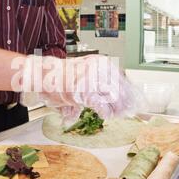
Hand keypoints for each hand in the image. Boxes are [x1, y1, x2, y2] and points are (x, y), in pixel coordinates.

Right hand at [13, 54, 137, 118]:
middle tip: (128, 111)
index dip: (128, 92)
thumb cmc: (63, 75)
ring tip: (117, 114)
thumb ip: (99, 81)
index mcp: (101, 63)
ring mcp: (93, 81)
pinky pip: (101, 105)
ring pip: (113, 98)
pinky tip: (106, 115)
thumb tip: (114, 95)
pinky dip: (106, 112)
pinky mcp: (85, 92)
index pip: (122, 79)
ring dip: (117, 108)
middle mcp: (100, 70)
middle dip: (125, 102)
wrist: (45, 74)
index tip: (133, 100)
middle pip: (120, 89)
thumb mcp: (86, 71)